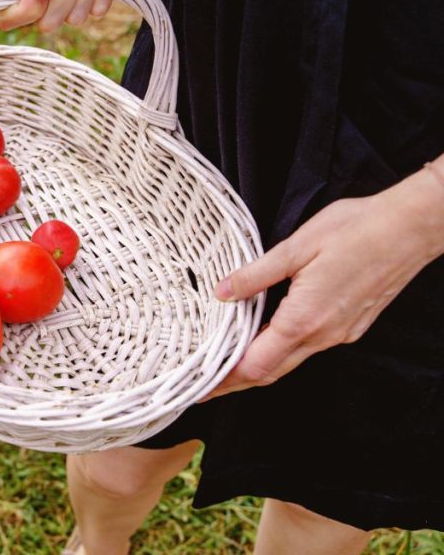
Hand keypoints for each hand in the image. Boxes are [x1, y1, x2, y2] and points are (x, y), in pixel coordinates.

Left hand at [206, 163, 443, 398]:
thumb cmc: (357, 230)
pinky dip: (282, 351)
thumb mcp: (296, 247)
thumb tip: (222, 293)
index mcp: (304, 319)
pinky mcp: (351, 325)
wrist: (412, 228)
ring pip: (291, 361)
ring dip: (259, 367)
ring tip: (228, 364)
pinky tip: (267, 339)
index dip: (225, 379)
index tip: (201, 386)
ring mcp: (340, 333)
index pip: (255, 365)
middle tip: (205, 386)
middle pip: (271, 371)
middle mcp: (324, 335)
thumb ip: (255, 275)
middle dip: (236, 382)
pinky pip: (310, 347)